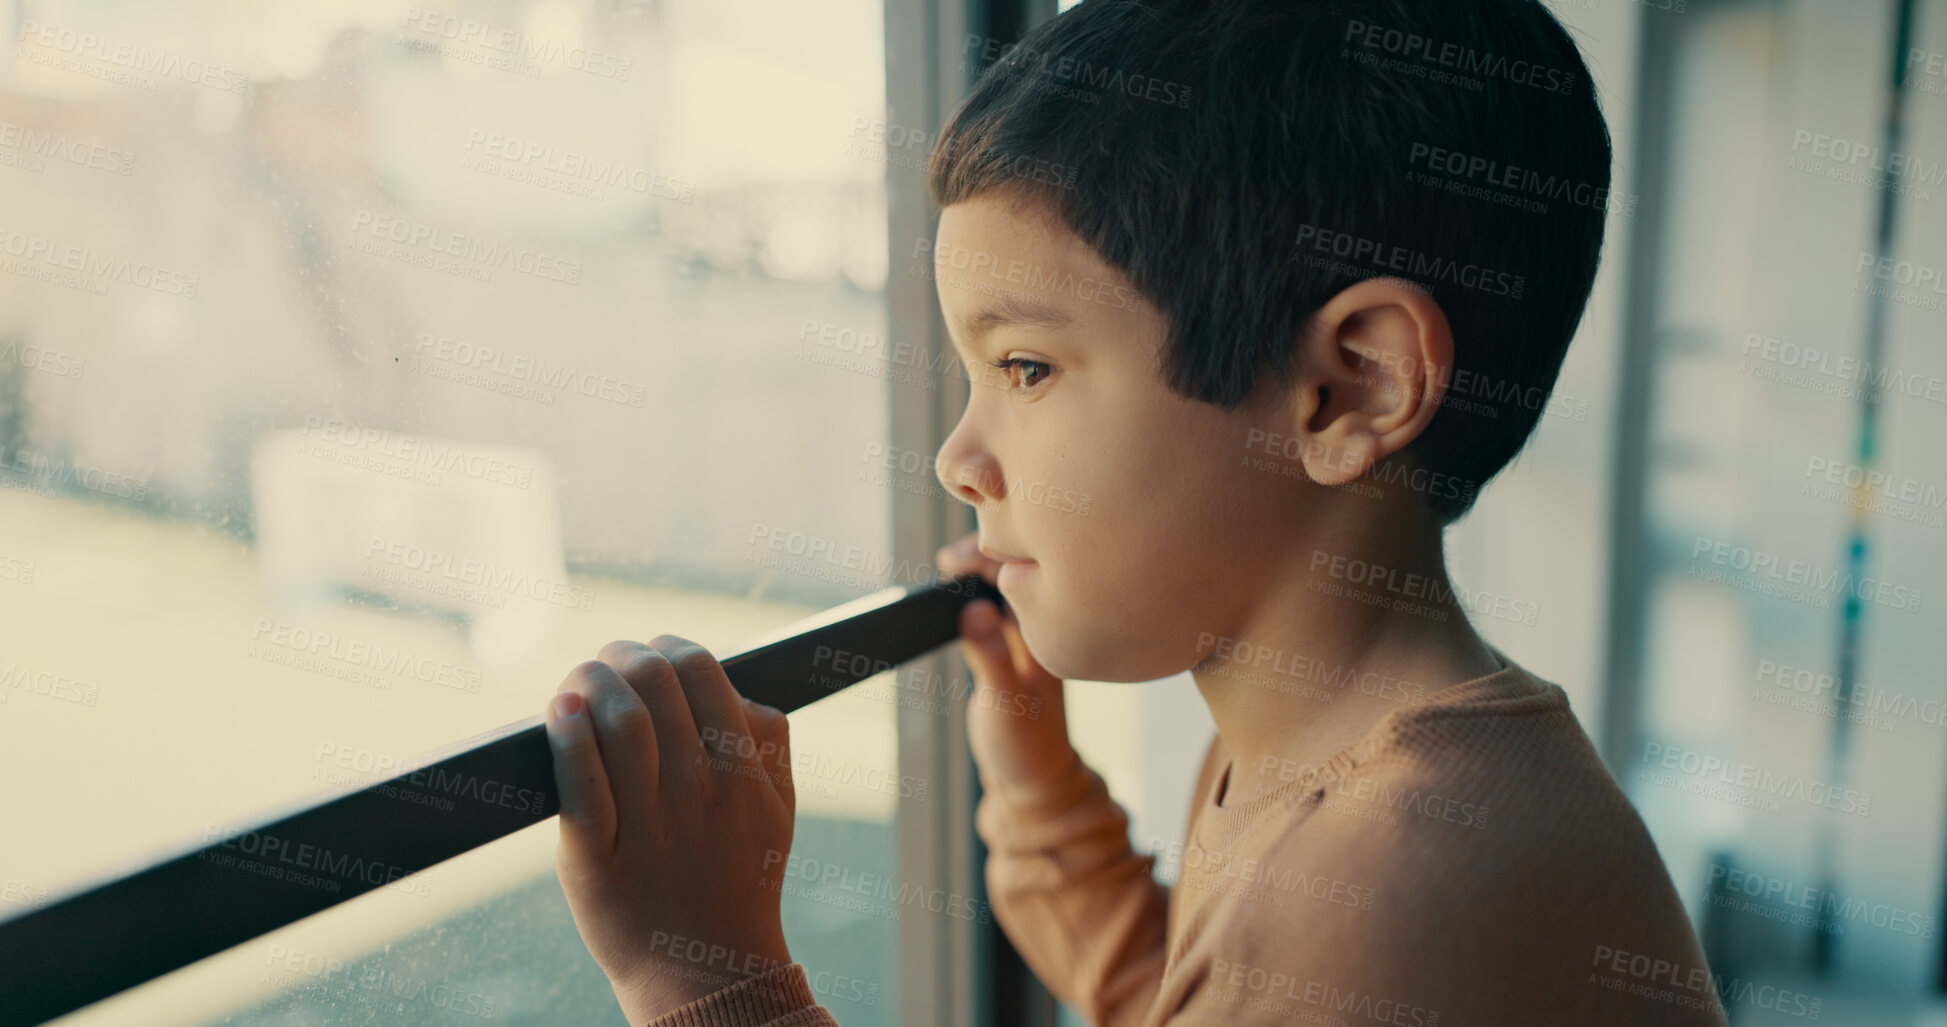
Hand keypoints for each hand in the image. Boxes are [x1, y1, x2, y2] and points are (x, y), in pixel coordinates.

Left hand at [546, 637, 796, 1023]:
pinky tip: (561, 712)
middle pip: (654, 683)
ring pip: (617, 722)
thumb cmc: (740, 882)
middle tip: (607, 664)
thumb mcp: (780, 811)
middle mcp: (698, 793)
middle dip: (622, 655)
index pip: (703, 671)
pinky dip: (566, 738)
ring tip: (578, 684)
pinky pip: (580, 787)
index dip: (669, 646)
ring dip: (588, 682)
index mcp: (743, 775)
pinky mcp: (597, 859)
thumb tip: (739, 689)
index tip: (652, 653)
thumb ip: (771, 744)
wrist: (704, 975)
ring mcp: (648, 826)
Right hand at [936, 532, 1079, 802]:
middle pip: (1016, 574)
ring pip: (1003, 589)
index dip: (992, 558)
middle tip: (947, 562)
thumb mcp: (1006, 701)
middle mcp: (1043, 631)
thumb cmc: (1026, 745)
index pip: (1026, 578)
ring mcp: (1025, 639)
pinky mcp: (1006, 650)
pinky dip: (972, 596)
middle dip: (983, 557)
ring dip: (977, 575)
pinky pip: (991, 609)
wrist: (1030, 779)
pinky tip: (952, 595)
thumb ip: (992, 655)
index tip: (955, 561)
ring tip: (948, 571)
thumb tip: (975, 609)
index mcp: (1053, 636)